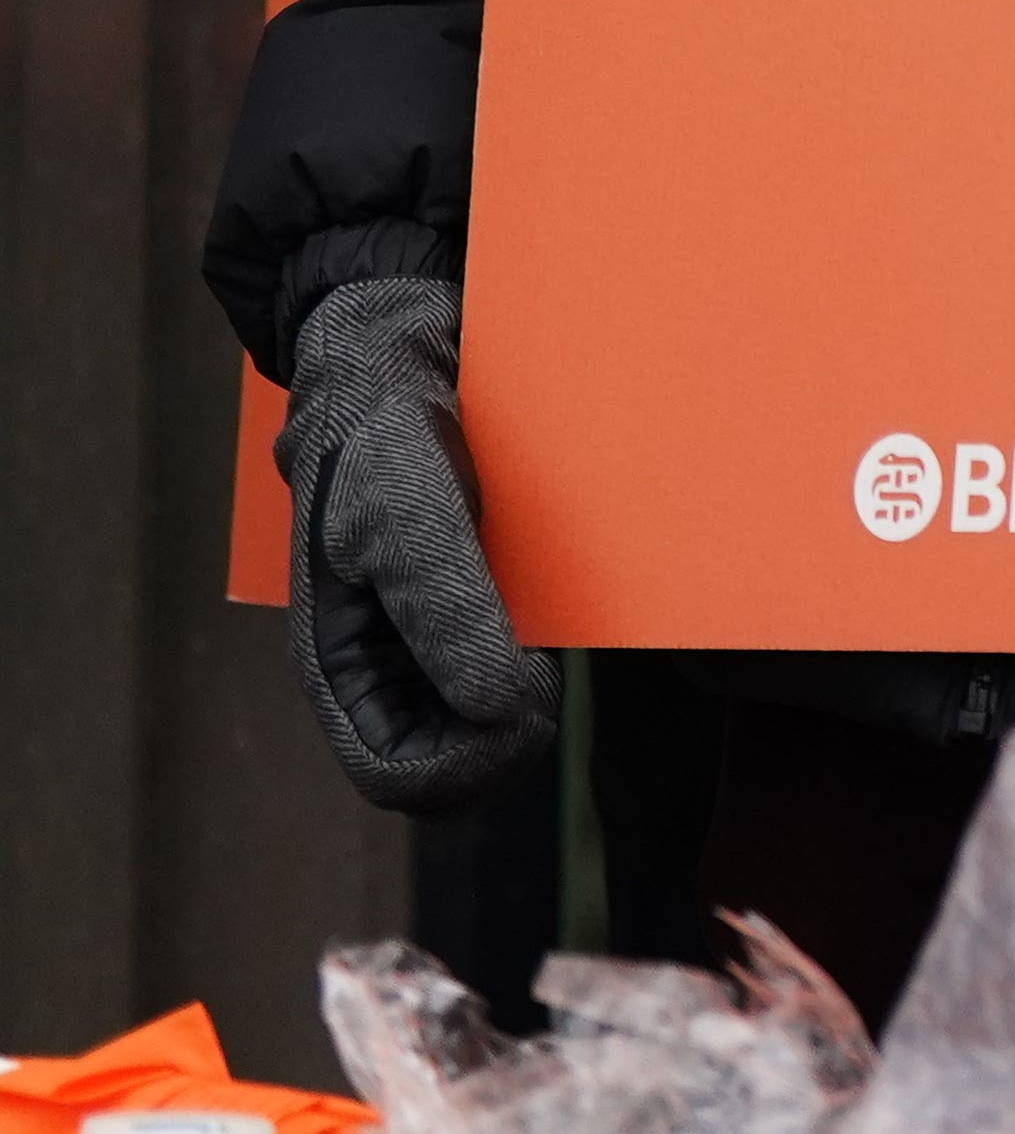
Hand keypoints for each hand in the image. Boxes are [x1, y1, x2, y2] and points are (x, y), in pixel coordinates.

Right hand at [280, 276, 556, 809]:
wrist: (410, 357)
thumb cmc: (387, 430)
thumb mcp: (408, 509)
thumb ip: (444, 608)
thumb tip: (494, 709)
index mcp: (341, 663)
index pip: (399, 776)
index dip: (469, 763)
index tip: (527, 702)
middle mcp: (387, 665)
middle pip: (451, 766)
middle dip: (504, 741)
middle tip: (547, 681)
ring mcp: (431, 640)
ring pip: (485, 728)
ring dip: (524, 705)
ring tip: (548, 649)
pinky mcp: (475, 605)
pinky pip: (509, 669)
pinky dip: (536, 662)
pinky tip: (554, 619)